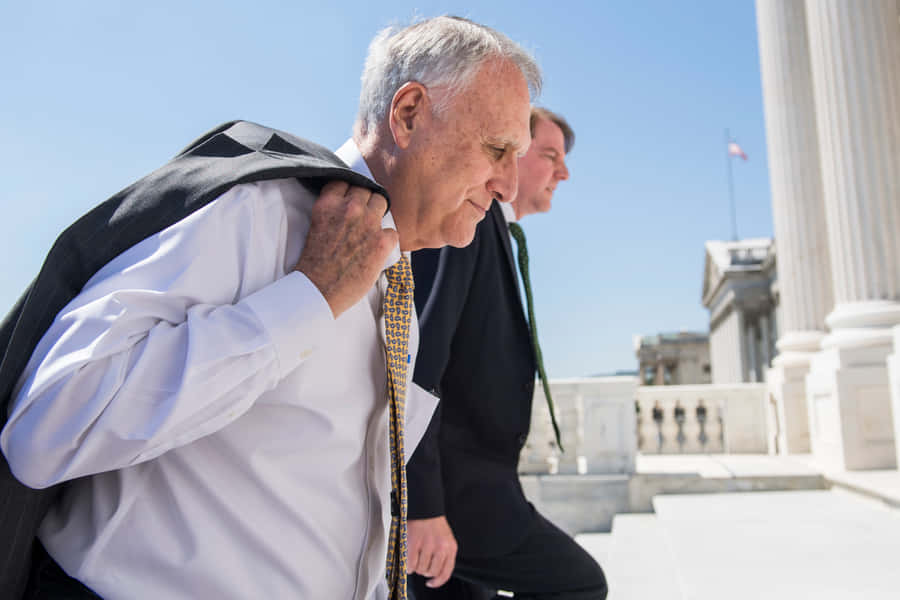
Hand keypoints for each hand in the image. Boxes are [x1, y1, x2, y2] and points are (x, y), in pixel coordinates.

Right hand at [294, 181, 396, 317]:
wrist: (318, 290)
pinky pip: (393, 231)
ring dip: (379, 214)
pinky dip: (388, 239)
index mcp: (328, 204)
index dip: (349, 189)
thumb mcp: (317, 226)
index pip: (345, 180)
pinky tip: (378, 248)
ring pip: (382, 203)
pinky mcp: (381, 241)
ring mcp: (367, 223)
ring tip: (372, 230)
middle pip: (366, 189)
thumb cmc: (315, 263)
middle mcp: (349, 209)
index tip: (351, 198)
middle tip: (363, 215)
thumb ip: (333, 211)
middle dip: (366, 200)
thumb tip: (348, 207)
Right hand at [407, 516, 457, 587]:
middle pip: (431, 572)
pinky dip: (408, 565)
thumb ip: (444, 555)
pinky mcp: (415, 543)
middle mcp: (441, 547)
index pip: (446, 572)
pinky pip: (411, 564)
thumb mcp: (446, 539)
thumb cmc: (433, 523)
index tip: (431, 583)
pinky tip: (408, 559)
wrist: (425, 507)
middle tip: (421, 561)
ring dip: (416, 566)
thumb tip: (435, 573)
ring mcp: (428, 545)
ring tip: (415, 556)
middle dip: (424, 570)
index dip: (438, 581)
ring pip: (421, 569)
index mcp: (451, 547)